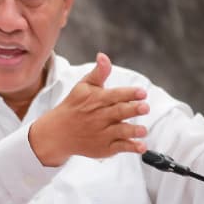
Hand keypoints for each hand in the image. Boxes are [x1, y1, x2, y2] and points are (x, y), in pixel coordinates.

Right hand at [29, 53, 150, 166]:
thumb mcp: (83, 86)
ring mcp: (102, 133)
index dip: (129, 93)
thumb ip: (99, 72)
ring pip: (120, 131)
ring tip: (143, 130)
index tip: (142, 92)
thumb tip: (103, 56)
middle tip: (145, 107)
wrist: (58, 133)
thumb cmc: (75, 106)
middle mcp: (100, 117)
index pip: (115, 95)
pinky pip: (119, 148)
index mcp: (96, 100)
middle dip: (133, 109)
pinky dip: (131, 147)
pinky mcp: (104, 148)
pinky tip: (141, 146)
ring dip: (132, 130)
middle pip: (119, 112)